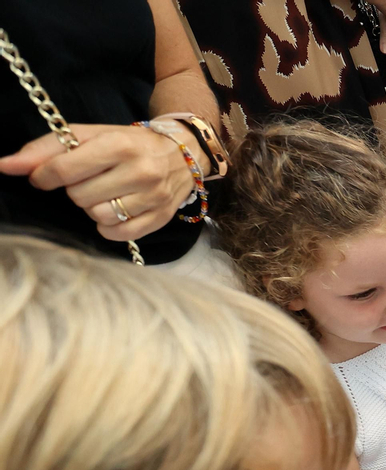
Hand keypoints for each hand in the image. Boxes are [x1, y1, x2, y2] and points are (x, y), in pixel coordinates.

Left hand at [0, 124, 200, 241]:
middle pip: (78, 196)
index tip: (46, 176)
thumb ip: (45, 149)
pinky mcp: (160, 218)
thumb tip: (5, 165)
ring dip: (93, 208)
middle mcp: (140, 171)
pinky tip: (115, 211)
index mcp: (118, 144)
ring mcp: (153, 197)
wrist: (183, 154)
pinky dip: (109, 226)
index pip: (63, 170)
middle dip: (76, 189)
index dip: (45, 176)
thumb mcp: (90, 135)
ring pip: (97, 216)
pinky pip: (117, 233)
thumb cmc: (128, 143)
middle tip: (90, 180)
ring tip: (105, 194)